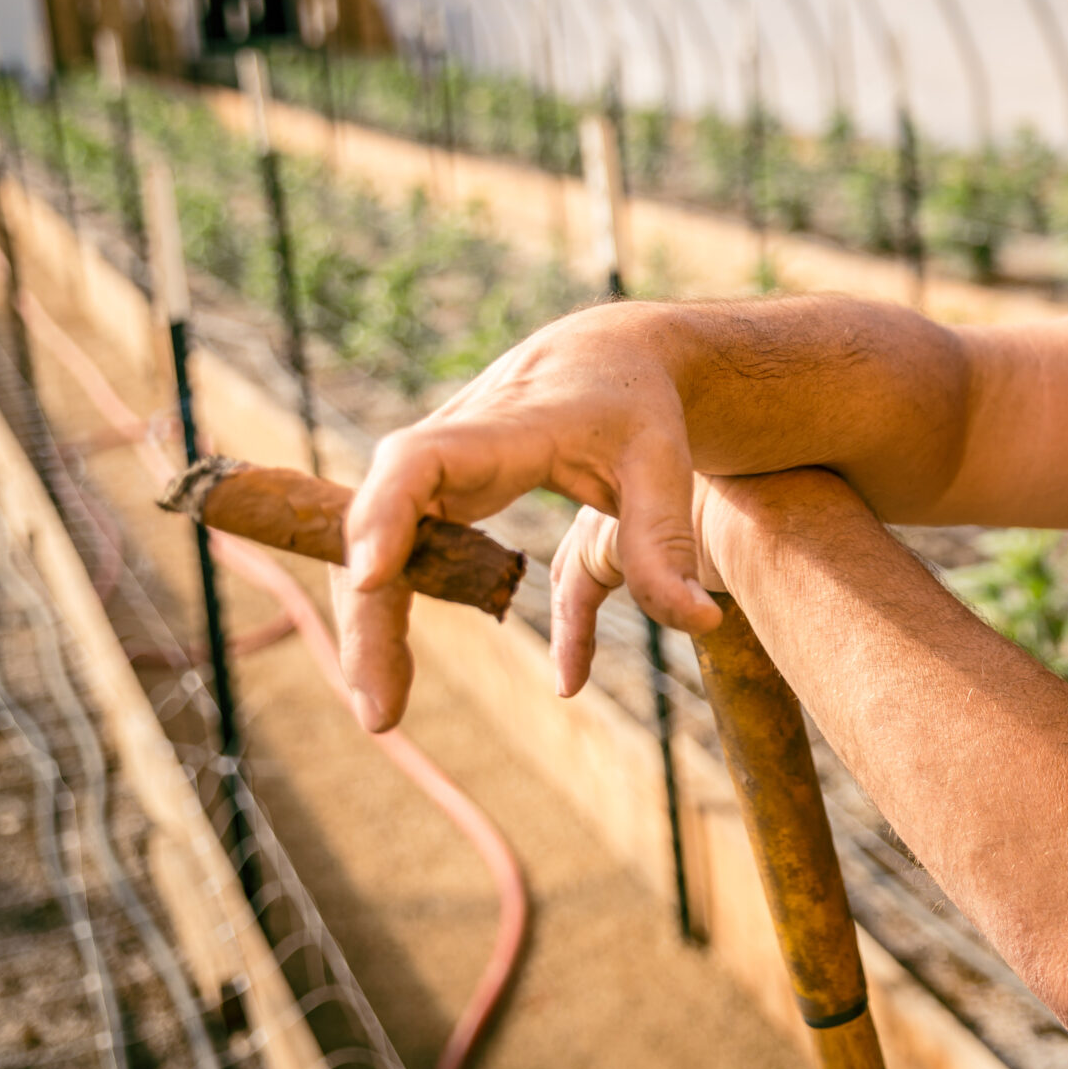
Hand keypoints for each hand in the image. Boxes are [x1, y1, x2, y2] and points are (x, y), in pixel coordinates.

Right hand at [339, 304, 718, 731]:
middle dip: (370, 613)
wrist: (609, 357)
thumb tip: (699, 622)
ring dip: (368, 627)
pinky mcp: (430, 492)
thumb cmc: (640, 407)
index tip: (372, 576)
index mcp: (507, 426)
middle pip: (378, 522)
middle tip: (382, 708)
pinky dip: (383, 613)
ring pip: (373, 546)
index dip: (387, 513)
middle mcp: (451, 443)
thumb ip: (667, 544)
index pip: (423, 461)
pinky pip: (390, 554)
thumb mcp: (664, 467)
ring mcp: (432, 467)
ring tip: (383, 710)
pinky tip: (388, 676)